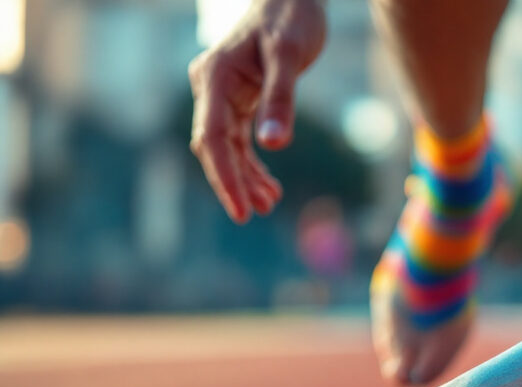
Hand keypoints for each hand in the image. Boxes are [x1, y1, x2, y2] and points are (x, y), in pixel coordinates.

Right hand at [188, 0, 326, 223]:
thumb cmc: (291, 17)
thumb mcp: (289, 54)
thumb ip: (282, 98)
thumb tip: (274, 145)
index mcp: (215, 77)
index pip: (213, 137)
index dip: (225, 176)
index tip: (240, 209)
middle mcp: (212, 88)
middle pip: (215, 147)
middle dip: (233, 182)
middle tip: (253, 214)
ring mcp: (224, 95)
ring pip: (228, 147)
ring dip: (245, 177)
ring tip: (269, 204)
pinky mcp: (240, 100)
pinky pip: (240, 139)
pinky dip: (253, 163)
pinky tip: (269, 186)